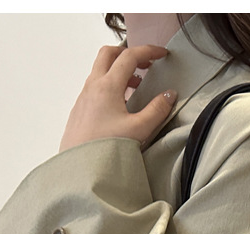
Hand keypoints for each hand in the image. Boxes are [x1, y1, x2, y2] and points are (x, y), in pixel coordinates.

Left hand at [59, 45, 176, 152]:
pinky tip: (122, 102)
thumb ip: (157, 110)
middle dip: (130, 54)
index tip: (162, 54)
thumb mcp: (139, 130)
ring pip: (101, 70)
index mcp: (107, 86)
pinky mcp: (81, 108)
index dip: (148, 51)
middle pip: (109, 54)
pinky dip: (111, 84)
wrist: (79, 167)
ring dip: (120, 70)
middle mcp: (93, 86)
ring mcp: (84, 96)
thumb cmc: (105, 149)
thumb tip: (169, 95)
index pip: (129, 56)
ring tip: (137, 84)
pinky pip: (96, 85)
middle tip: (147, 63)